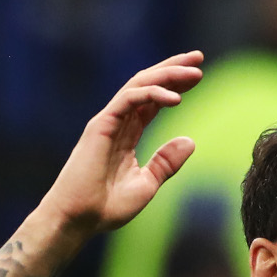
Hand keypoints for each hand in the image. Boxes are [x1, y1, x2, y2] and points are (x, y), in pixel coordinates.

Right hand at [39, 51, 204, 233]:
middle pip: (147, 85)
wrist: (78, 219)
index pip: (153, 100)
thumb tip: (191, 141)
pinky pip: (128, 99)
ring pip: (139, 86)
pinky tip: (176, 98)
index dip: (174, 85)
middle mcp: (117, 122)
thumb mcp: (147, 184)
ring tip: (194, 71)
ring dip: (167, 75)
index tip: (198, 76)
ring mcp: (108, 121)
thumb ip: (167, 162)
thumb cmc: (106, 207)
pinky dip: (152, 94)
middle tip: (198, 57)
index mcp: (127, 134)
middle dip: (173, 68)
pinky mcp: (101, 125)